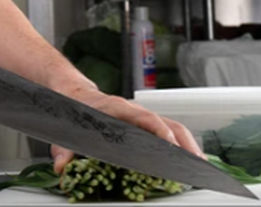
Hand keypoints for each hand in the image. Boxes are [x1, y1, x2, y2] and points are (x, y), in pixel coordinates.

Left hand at [49, 88, 203, 173]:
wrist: (73, 94)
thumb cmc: (74, 110)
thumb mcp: (65, 132)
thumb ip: (64, 150)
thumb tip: (61, 165)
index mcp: (116, 109)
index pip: (144, 117)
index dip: (159, 130)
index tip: (171, 145)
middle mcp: (132, 111)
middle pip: (165, 122)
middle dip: (183, 142)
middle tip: (195, 161)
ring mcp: (140, 116)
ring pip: (171, 126)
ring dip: (187, 143)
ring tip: (199, 163)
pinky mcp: (144, 123)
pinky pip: (168, 129)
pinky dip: (181, 142)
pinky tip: (189, 157)